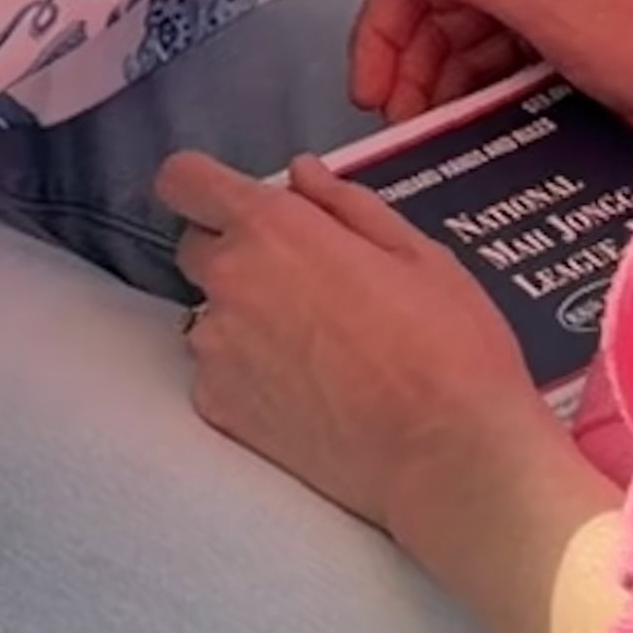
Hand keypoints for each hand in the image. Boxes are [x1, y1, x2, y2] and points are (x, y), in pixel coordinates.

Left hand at [163, 148, 556, 536]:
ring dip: (243, 321)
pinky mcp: (216, 407)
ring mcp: (215, 349)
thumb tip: (300, 174)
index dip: (203, 187)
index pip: (183, 180)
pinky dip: (247, 378)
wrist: (447, 458)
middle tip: (302, 286)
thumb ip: (346, 204)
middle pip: (195, 248)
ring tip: (315, 352)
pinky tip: (306, 395)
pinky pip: (217, 375)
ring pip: (209, 316)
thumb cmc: (448, 347)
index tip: (236, 207)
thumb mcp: (417, 255)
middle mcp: (228, 281)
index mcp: (273, 229)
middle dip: (235, 254)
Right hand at [345, 0, 632, 149]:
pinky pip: (500, 76)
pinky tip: (471, 134)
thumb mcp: (558, 17)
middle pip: (435, 13)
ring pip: (463, 48)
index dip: (383, 27)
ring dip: (434, 87)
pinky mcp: (571, 62)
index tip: (370, 93)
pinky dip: (474, 100)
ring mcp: (551, 21)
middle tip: (397, 127)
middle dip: (404, 65)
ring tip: (429, 137)